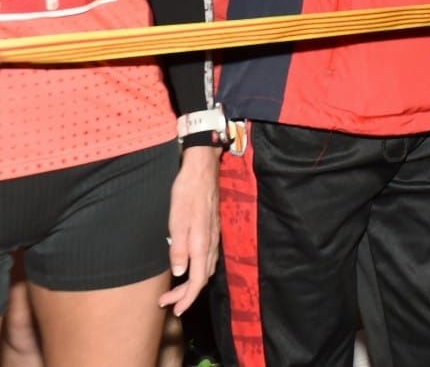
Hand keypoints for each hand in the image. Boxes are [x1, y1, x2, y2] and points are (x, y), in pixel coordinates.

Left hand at [159, 146, 219, 314]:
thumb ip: (179, 247)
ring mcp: (213, 236)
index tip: (173, 309)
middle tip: (165, 302)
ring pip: (206, 268)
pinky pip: (208, 258)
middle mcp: (211, 243)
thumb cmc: (187, 193)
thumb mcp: (177, 220)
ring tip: (174, 289)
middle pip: (203, 277)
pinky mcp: (212, 229)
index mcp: (202, 243)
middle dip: (186, 294)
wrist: (201, 170)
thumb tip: (181, 272)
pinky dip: (197, 269)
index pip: (198, 280)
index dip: (187, 298)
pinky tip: (187, 266)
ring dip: (191, 283)